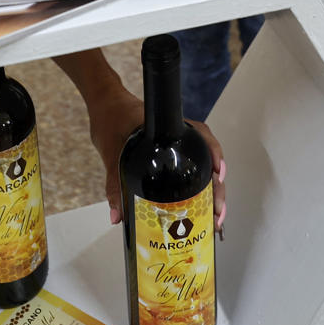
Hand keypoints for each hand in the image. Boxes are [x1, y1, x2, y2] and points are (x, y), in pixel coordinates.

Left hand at [89, 86, 227, 230]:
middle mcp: (181, 135)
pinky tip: (200, 209)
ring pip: (203, 168)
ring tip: (214, 217)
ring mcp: (178, 146)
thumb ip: (115, 184)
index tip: (217, 174)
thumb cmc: (112, 119)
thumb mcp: (111, 152)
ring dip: (211, 192)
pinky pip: (191, 172)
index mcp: (170, 127)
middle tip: (217, 212)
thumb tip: (118, 215)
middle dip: (216, 188)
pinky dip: (199, 191)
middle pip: (208, 159)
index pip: (202, 136)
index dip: (214, 155)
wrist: (106, 107)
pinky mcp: (172, 156)